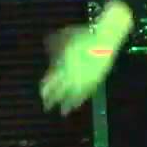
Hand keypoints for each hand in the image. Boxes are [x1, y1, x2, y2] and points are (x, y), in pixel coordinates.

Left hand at [39, 1, 130, 115]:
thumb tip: (47, 51)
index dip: (45, 90)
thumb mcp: (64, 36)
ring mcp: (84, 78)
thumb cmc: (83, 35)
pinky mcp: (96, 80)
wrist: (105, 37)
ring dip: (68, 104)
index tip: (42, 96)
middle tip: (47, 107)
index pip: (50, 81)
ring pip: (74, 95)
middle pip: (60, 91)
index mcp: (61, 65)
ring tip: (63, 111)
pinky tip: (78, 103)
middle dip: (53, 100)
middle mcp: (71, 75)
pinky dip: (81, 99)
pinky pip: (87, 92)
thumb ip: (53, 45)